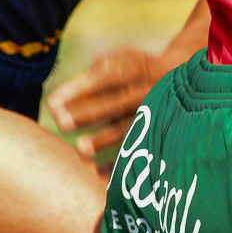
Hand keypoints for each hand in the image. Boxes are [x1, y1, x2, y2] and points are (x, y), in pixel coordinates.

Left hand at [44, 46, 164, 163]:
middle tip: (63, 124)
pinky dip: (120, 161)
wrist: (178, 78)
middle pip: (113, 104)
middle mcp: (143, 90)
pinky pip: (139, 147)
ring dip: (104, 139)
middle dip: (87, 114)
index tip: (53, 104)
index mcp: (130, 69)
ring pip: (126, 128)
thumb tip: (58, 102)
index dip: (77, 92)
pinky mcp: (156, 130)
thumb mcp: (118, 60)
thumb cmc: (134, 69)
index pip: (101, 80)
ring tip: (81, 149)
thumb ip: (92, 76)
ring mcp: (152, 112)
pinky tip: (100, 171)